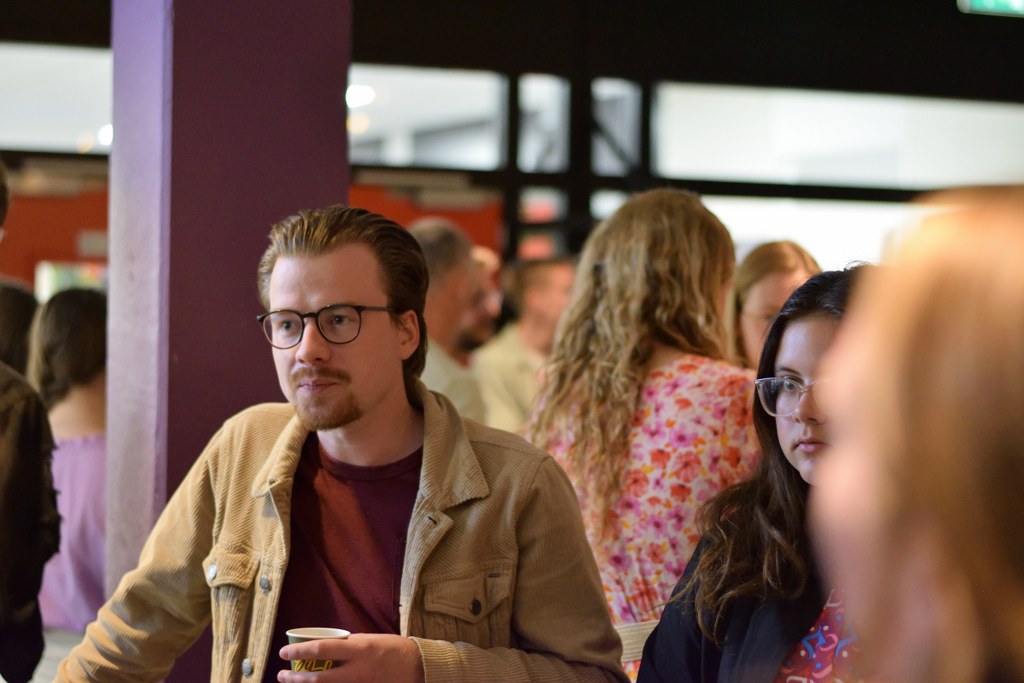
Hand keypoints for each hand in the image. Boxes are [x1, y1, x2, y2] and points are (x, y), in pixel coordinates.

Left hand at [276, 633, 424, 682]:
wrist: (418, 667)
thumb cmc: (392, 649)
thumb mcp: (368, 640)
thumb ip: (348, 647)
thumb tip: (324, 649)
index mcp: (359, 649)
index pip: (322, 649)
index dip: (300, 651)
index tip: (284, 652)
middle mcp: (358, 670)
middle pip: (319, 678)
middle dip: (296, 678)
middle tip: (282, 675)